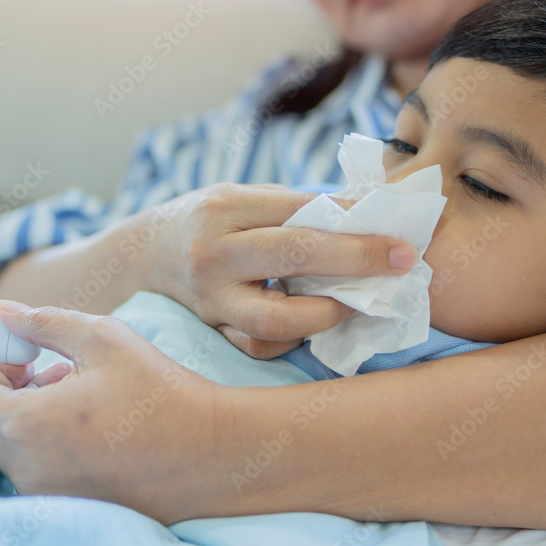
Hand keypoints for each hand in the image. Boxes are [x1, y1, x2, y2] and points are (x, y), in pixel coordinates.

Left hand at [0, 302, 231, 523]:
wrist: (212, 451)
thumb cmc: (159, 391)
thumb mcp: (103, 339)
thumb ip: (45, 323)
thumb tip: (4, 311)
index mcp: (27, 425)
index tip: (30, 362)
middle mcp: (27, 469)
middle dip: (17, 397)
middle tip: (63, 376)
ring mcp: (48, 495)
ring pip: (17, 453)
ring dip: (36, 423)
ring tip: (86, 402)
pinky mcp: (71, 509)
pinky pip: (42, 475)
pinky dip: (55, 452)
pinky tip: (98, 433)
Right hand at [130, 184, 416, 357]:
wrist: (142, 257)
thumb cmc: (208, 222)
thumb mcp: (241, 199)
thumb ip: (295, 208)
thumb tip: (370, 214)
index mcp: (224, 207)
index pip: (300, 211)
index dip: (354, 222)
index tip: (399, 231)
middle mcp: (212, 252)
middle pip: (296, 254)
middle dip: (357, 258)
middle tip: (402, 261)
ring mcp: (208, 298)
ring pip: (277, 318)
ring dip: (328, 313)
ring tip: (356, 303)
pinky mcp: (209, 331)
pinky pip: (260, 346)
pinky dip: (294, 339)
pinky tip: (311, 322)